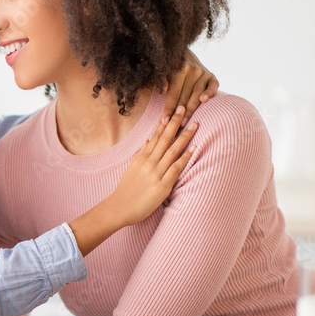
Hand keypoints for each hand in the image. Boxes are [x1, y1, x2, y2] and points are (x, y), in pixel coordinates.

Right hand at [110, 105, 197, 226]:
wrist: (120, 208)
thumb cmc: (125, 190)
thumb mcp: (131, 168)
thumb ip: (139, 154)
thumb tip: (147, 141)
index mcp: (142, 157)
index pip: (156, 135)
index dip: (166, 122)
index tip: (174, 110)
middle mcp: (149, 162)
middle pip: (165, 138)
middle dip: (176, 123)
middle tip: (185, 108)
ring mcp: (156, 173)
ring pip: (172, 150)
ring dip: (184, 136)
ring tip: (194, 124)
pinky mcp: (162, 185)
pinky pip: (176, 168)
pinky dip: (185, 158)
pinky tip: (193, 148)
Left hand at [160, 48, 218, 121]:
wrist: (182, 53)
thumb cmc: (168, 66)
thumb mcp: (162, 70)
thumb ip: (161, 79)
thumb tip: (162, 91)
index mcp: (179, 68)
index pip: (174, 92)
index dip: (168, 107)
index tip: (164, 121)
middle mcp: (192, 69)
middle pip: (185, 95)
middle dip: (180, 112)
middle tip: (175, 126)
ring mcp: (203, 72)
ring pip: (197, 93)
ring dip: (191, 109)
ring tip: (185, 122)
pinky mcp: (211, 76)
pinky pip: (213, 85)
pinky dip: (210, 93)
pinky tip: (204, 101)